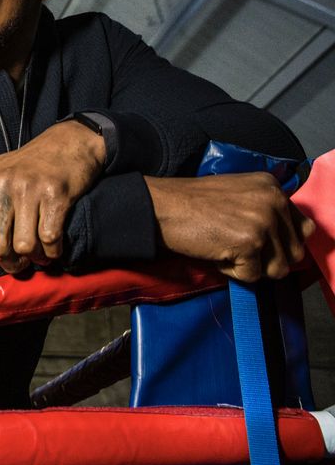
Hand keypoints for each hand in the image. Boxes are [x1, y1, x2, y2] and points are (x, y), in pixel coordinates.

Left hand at [0, 120, 105, 272]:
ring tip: (38, 256)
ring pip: (24, 246)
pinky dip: (53, 252)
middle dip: (8, 262)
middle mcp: (1, 184)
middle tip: (18, 264)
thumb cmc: (28, 163)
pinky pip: (50, 239)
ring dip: (33, 259)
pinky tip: (53, 249)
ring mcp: (29, 189)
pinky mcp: (56, 196)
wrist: (68, 142)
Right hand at [146, 173, 314, 281]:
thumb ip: (264, 209)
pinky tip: (214, 253)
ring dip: (250, 266)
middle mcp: (274, 201)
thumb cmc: (190, 203)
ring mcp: (263, 222)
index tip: (263, 245)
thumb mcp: (237, 193)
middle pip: (293, 252)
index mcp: (272, 187)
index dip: (282, 243)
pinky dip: (231, 272)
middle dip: (266, 258)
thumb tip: (285, 243)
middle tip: (236, 246)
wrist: (159, 207)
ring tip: (224, 248)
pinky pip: (252, 277)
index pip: (304, 228)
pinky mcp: (250, 243)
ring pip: (277, 268)